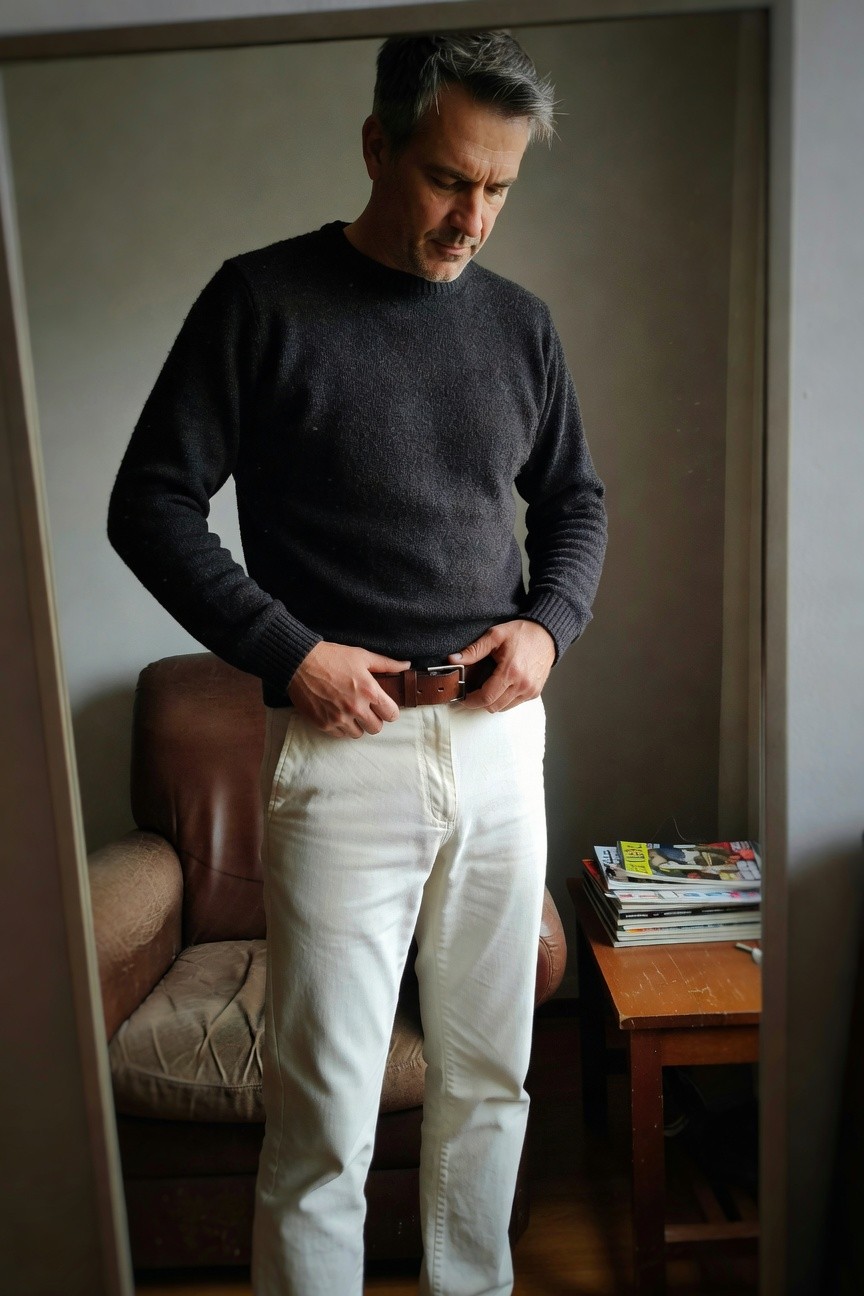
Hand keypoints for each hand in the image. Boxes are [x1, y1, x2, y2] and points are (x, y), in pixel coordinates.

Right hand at [288, 642, 408, 737]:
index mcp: (369, 691)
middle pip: (376, 728)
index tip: (383, 707)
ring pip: (358, 734)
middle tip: (366, 710)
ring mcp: (340, 718)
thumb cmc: (332, 657)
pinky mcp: (324, 724)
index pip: (392, 714)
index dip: (389, 711)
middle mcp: (356, 708)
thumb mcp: (362, 656)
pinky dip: (341, 727)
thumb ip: (386, 664)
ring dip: (357, 725)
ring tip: (350, 712)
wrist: (300, 662)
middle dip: (374, 719)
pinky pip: (341, 735)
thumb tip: (406, 665)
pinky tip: (337, 714)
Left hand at [448, 619, 555, 712]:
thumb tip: (453, 660)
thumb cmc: (522, 633)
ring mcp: (530, 691)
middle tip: (471, 692)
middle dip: (479, 702)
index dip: (470, 701)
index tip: (462, 697)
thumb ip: (474, 650)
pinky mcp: (535, 692)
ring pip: (503, 708)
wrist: (547, 634)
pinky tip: (501, 686)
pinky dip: (504, 700)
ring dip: (492, 702)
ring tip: (486, 688)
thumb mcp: (495, 635)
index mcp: (510, 671)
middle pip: (493, 706)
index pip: (486, 697)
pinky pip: (514, 703)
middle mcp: (522, 685)